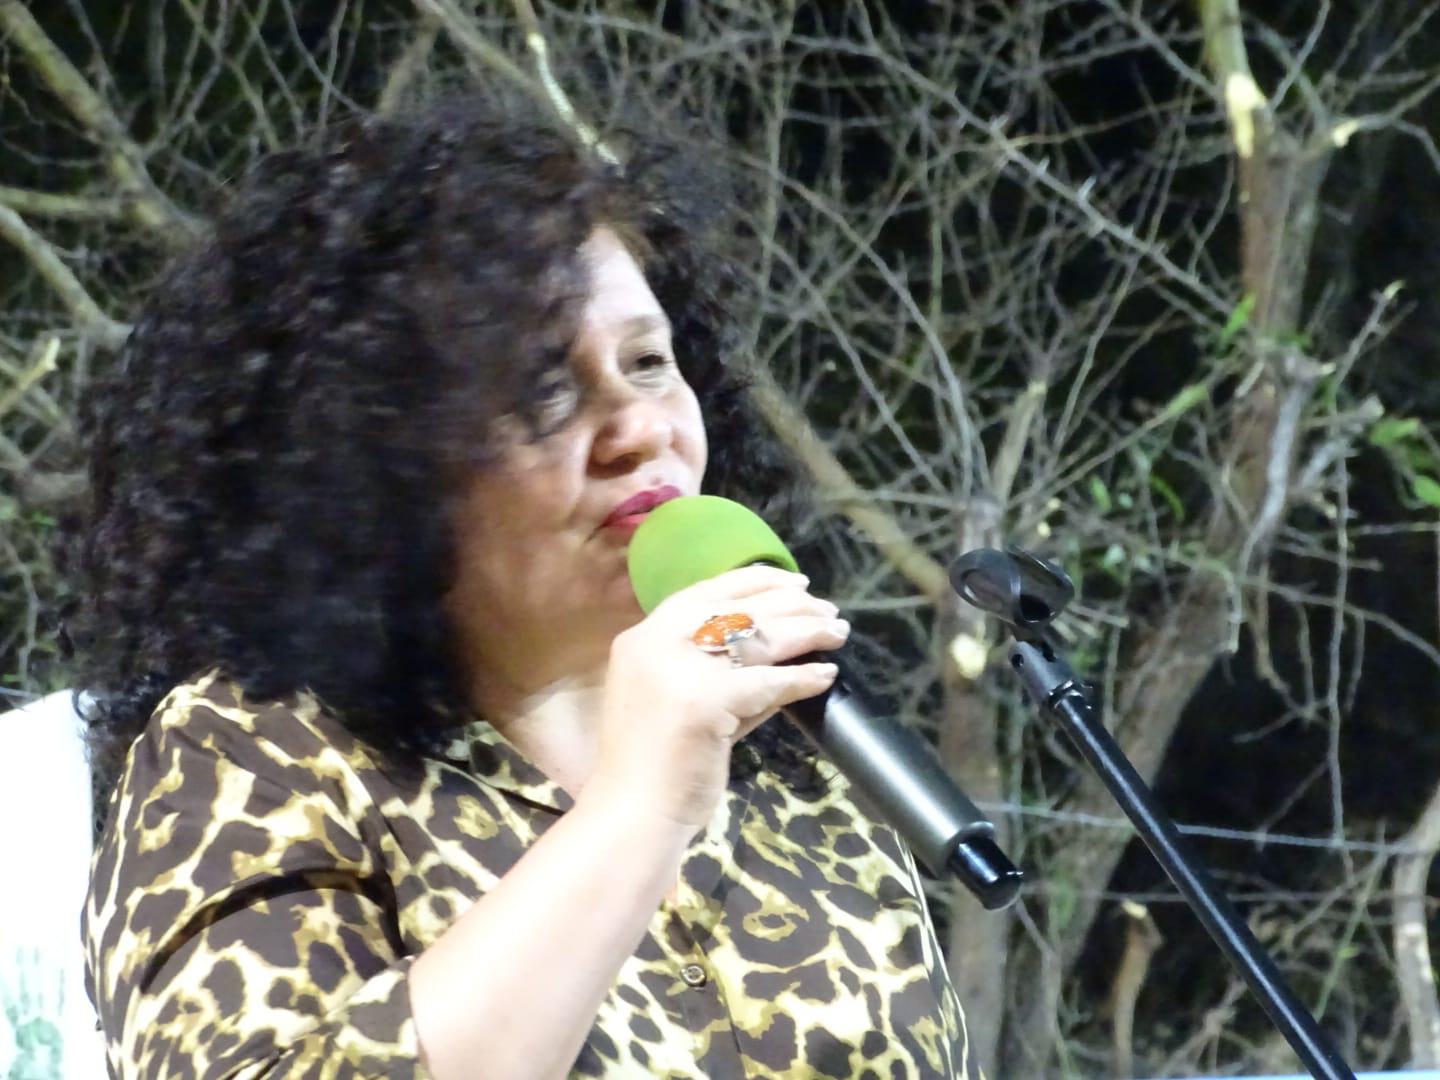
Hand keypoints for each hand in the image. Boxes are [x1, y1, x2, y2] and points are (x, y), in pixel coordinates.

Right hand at [589, 566, 846, 828]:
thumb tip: (779, 655)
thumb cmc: (653, 765)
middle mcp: (657, 642)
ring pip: (758, 636)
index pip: (705, 591)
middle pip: (738, 608)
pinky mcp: (707, 699)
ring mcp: (680, 668)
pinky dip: (803, 677)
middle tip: (827, 609)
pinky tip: (825, 675)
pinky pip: (770, 681)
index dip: (755, 581)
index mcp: (643, 637)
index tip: (794, 583)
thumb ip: (720, 674)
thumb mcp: (680, 701)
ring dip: (806, 631)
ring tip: (836, 632)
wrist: (633, 812)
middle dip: (791, 604)